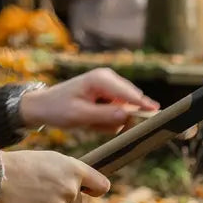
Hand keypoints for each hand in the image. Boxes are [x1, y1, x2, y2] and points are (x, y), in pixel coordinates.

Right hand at [0, 150, 110, 202]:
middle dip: (65, 202)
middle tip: (45, 191)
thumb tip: (81, 186)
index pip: (101, 186)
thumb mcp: (51, 159)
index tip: (89, 191)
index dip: (94, 190)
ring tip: (32, 195)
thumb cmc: (23, 164)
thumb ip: (70, 172)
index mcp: (74, 171)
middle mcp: (70, 189)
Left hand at [18, 69, 158, 131]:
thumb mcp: (79, 116)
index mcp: (102, 79)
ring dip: (108, 121)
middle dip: (116, 119)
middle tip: (93, 124)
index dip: (145, 106)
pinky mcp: (107, 94)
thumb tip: (128, 116)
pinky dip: (104, 120)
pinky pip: (115, 112)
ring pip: (122, 110)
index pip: (131, 94)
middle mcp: (109, 78)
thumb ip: (104, 116)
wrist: (42, 106)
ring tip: (89, 121)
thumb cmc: (57, 109)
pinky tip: (90, 120)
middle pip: (130, 103)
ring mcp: (109, 86)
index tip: (160, 114)